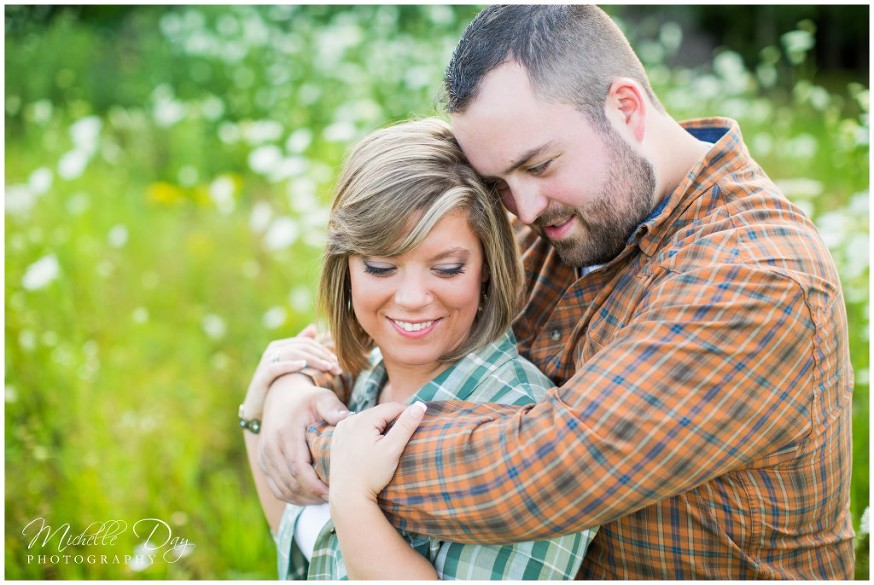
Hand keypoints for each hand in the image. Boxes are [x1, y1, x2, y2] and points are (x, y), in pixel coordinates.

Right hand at [242, 324, 341, 417]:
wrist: (257, 408)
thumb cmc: (277, 386)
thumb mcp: (291, 367)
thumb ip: (301, 349)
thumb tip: (314, 328)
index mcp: (281, 346)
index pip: (307, 342)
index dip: (324, 350)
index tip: (337, 362)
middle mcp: (273, 350)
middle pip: (302, 346)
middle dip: (322, 356)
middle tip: (336, 367)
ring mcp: (266, 361)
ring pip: (292, 353)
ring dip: (312, 360)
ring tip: (326, 367)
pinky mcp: (261, 376)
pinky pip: (276, 367)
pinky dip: (290, 364)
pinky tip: (303, 366)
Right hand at [258, 379, 350, 503]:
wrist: (281, 394)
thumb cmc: (307, 398)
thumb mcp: (321, 397)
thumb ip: (333, 407)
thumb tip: (346, 417)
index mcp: (285, 434)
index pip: (298, 469)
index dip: (315, 486)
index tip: (333, 491)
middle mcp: (270, 448)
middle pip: (290, 483)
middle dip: (312, 496)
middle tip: (333, 497)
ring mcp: (264, 456)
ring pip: (282, 489)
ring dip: (303, 499)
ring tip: (323, 499)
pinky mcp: (263, 462)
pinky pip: (276, 488)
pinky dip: (292, 496)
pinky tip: (309, 496)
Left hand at [329, 401, 427, 505]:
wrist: (348, 496)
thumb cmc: (371, 474)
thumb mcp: (392, 449)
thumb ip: (406, 425)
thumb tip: (420, 405)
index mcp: (363, 419)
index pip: (392, 407)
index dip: (407, 414)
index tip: (415, 426)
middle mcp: (349, 420)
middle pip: (379, 413)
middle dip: (392, 421)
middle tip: (401, 438)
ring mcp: (341, 429)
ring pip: (368, 420)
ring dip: (379, 427)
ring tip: (386, 444)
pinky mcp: (337, 439)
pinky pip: (356, 429)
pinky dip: (366, 433)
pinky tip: (370, 447)